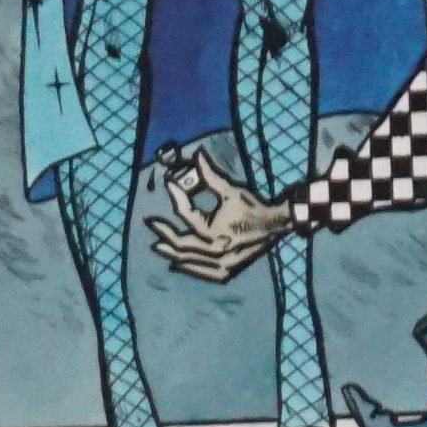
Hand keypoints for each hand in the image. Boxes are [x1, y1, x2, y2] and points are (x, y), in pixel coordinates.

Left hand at [151, 148, 297, 282]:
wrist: (275, 224)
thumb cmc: (252, 206)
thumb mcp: (231, 190)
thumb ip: (210, 175)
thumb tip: (197, 154)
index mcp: (212, 231)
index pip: (186, 214)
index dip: (177, 197)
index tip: (169, 186)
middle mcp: (213, 250)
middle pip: (181, 243)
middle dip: (165, 233)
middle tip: (151, 224)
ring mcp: (220, 263)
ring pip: (189, 261)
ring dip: (172, 253)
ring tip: (158, 247)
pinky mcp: (227, 270)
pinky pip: (203, 272)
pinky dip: (190, 268)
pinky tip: (178, 265)